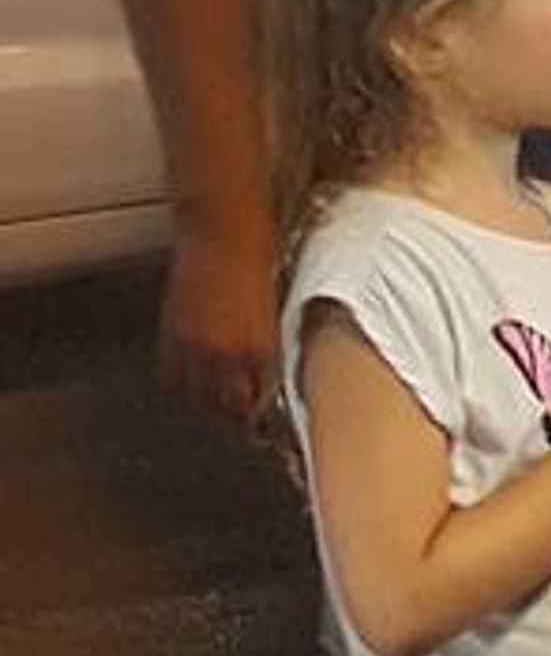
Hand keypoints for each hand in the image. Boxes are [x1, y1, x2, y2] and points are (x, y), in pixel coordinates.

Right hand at [159, 225, 281, 434]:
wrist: (226, 233)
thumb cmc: (259, 264)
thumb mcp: (273, 314)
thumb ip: (266, 349)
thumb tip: (263, 377)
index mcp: (261, 349)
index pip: (259, 402)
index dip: (260, 414)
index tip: (264, 421)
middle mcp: (227, 353)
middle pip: (226, 407)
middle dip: (233, 413)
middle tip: (239, 412)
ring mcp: (195, 345)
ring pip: (196, 396)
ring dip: (207, 401)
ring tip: (216, 397)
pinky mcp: (171, 333)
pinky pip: (172, 375)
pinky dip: (181, 381)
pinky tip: (191, 376)